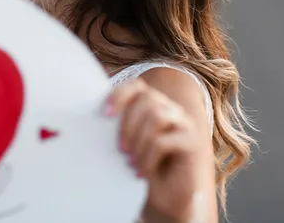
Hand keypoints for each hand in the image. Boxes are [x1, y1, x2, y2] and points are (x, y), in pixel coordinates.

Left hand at [105, 78, 207, 221]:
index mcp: (153, 104)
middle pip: (148, 98)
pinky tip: (141, 172)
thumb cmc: (141, 166)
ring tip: (130, 161)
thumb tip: (91, 111)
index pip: (137, 86)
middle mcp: (171, 109)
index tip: (104, 115)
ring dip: (139, 141)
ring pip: (157, 116)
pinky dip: (147, 158)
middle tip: (120, 149)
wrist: (164, 197)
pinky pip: (163, 141)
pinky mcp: (193, 142)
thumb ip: (116, 125)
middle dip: (128, 123)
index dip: (119, 94)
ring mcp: (185, 124)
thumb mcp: (126, 143)